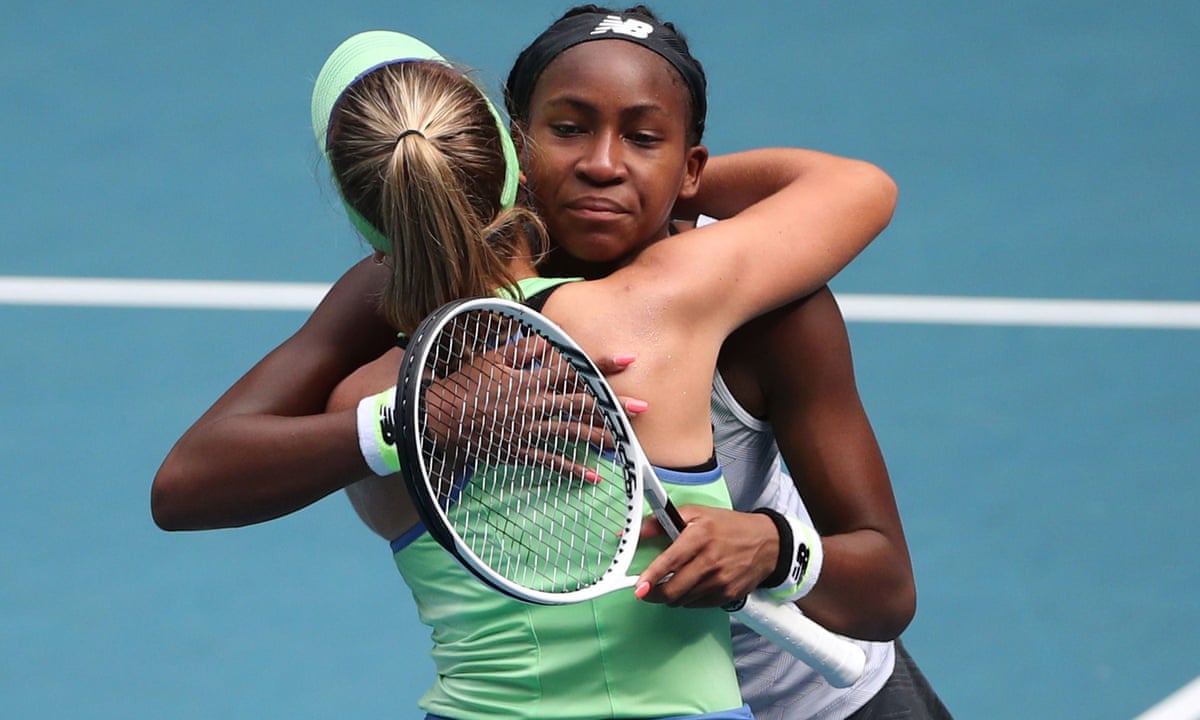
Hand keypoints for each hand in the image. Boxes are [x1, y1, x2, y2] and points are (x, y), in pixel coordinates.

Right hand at [423, 340, 645, 481]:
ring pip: (571, 432)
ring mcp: (528, 429)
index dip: (600, 363)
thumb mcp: (492, 357)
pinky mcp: (518, 450)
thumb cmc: (465, 384)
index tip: (628, 360)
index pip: (572, 368)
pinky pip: (549, 461)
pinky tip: (592, 476)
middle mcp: (534, 403)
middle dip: (614, 405)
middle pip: (581, 402)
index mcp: (530, 378)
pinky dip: (571, 469)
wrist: (438, 417)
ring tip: (625, 443)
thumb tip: (549, 339)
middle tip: (642, 407)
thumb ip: (524, 348)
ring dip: (600, 436)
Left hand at [634, 506, 779, 607]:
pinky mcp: (727, 595)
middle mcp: (710, 560)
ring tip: (673, 582)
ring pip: (683, 600)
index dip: (651, 577)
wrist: (767, 543)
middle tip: (647, 590)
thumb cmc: (729, 527)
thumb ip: (661, 522)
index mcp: (700, 536)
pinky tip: (692, 585)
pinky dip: (689, 599)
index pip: (670, 561)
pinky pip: (698, 604)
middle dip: (655, 594)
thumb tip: (635, 532)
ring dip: (672, 596)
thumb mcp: (695, 514)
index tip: (639, 587)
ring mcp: (720, 580)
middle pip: (673, 589)